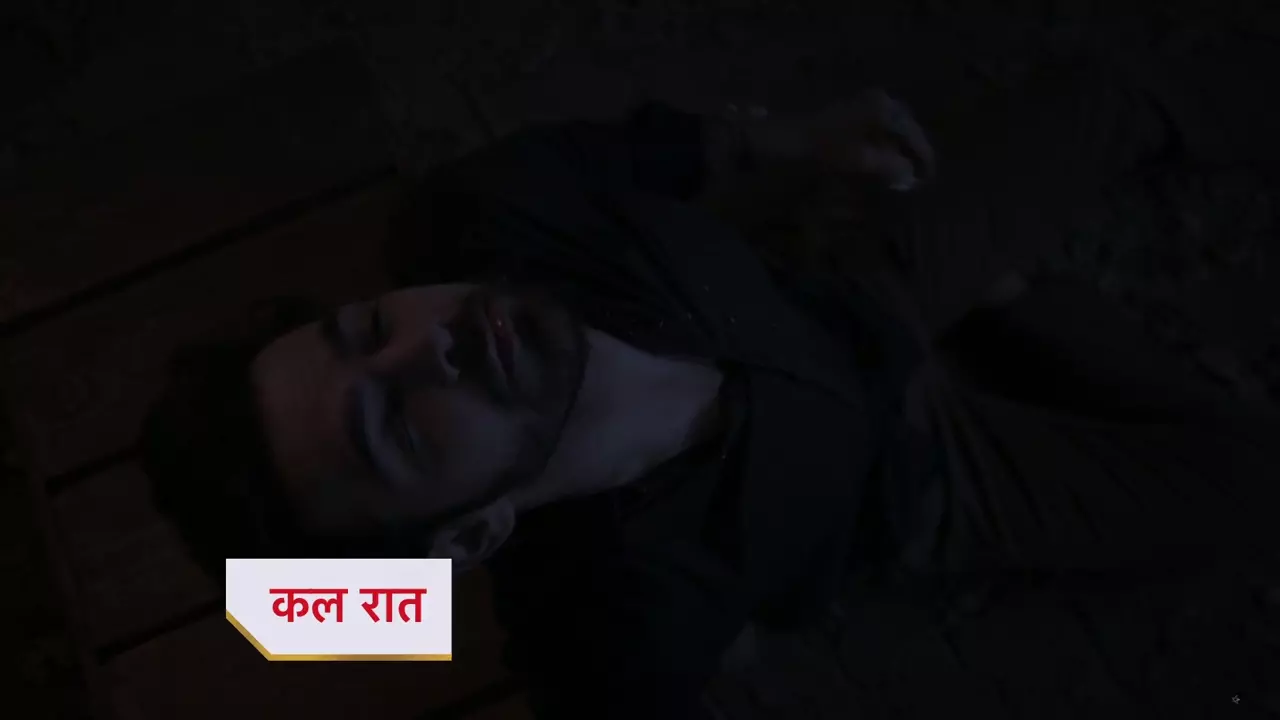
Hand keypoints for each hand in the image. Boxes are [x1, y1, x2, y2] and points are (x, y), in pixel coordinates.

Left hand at [798, 89, 934, 190]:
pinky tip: (885, 158)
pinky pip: (881, 125)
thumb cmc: (827, 147)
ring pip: (894, 127)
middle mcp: (881, 100)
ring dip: (900, 147)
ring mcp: (868, 101)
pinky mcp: (857, 108)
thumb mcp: (862, 160)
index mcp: (885, 109)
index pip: (913, 133)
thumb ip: (891, 166)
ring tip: (904, 168)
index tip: (928, 175)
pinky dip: (886, 142)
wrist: (793, 135)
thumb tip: (911, 175)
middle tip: (918, 173)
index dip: (923, 156)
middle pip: (907, 127)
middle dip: (913, 150)